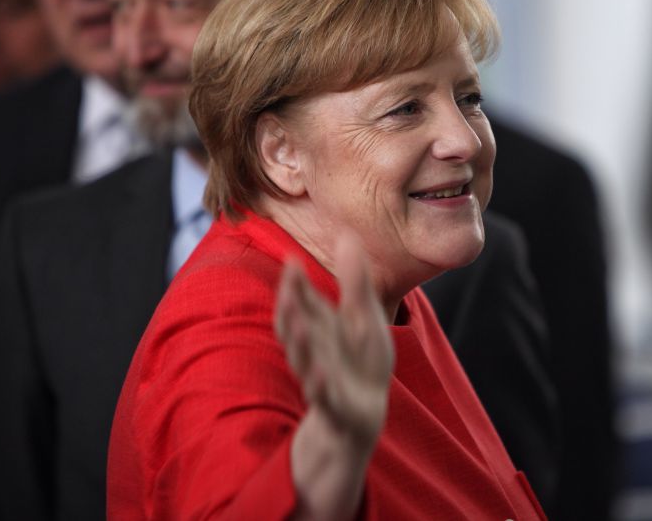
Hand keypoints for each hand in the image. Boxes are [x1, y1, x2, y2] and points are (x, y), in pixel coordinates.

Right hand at [275, 232, 394, 445]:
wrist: (361, 418)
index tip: (291, 260)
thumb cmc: (360, 363)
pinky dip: (319, 384)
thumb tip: (347, 233)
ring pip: (304, 360)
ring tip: (299, 325)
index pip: (301, 302)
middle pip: (295, 328)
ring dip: (300, 343)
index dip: (294, 284)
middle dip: (291, 309)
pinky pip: (323, 395)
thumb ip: (354, 280)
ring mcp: (321, 379)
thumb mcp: (362, 317)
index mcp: (319, 328)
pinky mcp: (334, 406)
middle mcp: (313, 350)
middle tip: (289, 287)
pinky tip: (319, 372)